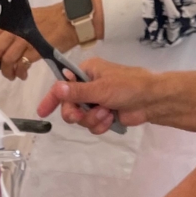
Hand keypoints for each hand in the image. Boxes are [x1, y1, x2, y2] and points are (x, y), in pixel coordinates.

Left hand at [0, 3, 76, 81]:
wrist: (69, 20)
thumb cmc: (49, 21)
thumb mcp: (26, 21)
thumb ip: (12, 33)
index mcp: (12, 21)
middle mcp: (16, 29)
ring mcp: (26, 40)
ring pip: (7, 61)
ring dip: (7, 72)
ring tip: (13, 75)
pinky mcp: (36, 50)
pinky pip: (21, 66)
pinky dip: (20, 73)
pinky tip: (23, 74)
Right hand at [39, 57, 161, 134]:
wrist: (152, 100)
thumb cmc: (129, 86)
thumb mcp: (100, 88)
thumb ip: (77, 92)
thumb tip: (57, 89)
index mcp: (86, 71)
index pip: (62, 85)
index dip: (52, 99)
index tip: (42, 112)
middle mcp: (89, 85)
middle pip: (69, 106)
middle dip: (76, 113)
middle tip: (80, 116)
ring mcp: (96, 101)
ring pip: (81, 118)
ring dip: (92, 119)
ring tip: (106, 114)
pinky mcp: (104, 114)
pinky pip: (92, 125)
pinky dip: (100, 125)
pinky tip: (110, 119)